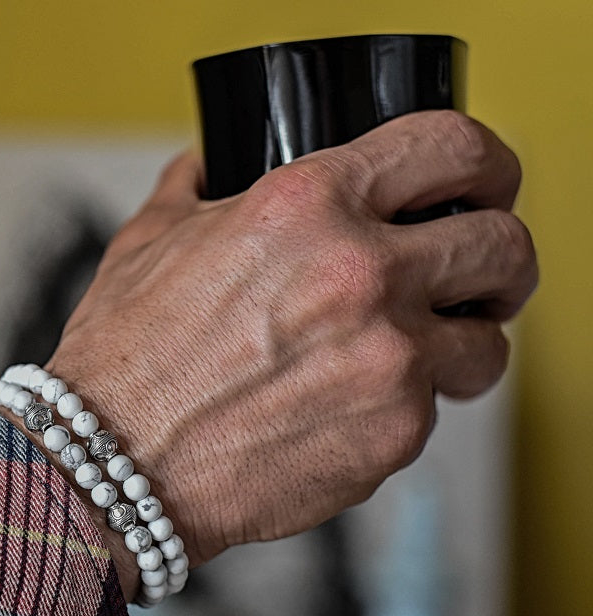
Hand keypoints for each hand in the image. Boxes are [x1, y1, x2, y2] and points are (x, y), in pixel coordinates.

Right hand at [43, 110, 536, 600]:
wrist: (113, 463)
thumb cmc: (124, 358)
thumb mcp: (148, 239)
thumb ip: (194, 186)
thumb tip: (209, 164)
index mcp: (307, 203)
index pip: (454, 150)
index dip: (481, 166)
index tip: (479, 186)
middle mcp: (362, 272)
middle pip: (503, 245)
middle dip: (493, 263)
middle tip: (471, 279)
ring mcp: (389, 358)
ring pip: (487, 343)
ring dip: (458, 347)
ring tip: (409, 358)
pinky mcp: (395, 433)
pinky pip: (433, 411)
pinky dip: (401, 409)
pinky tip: (343, 409)